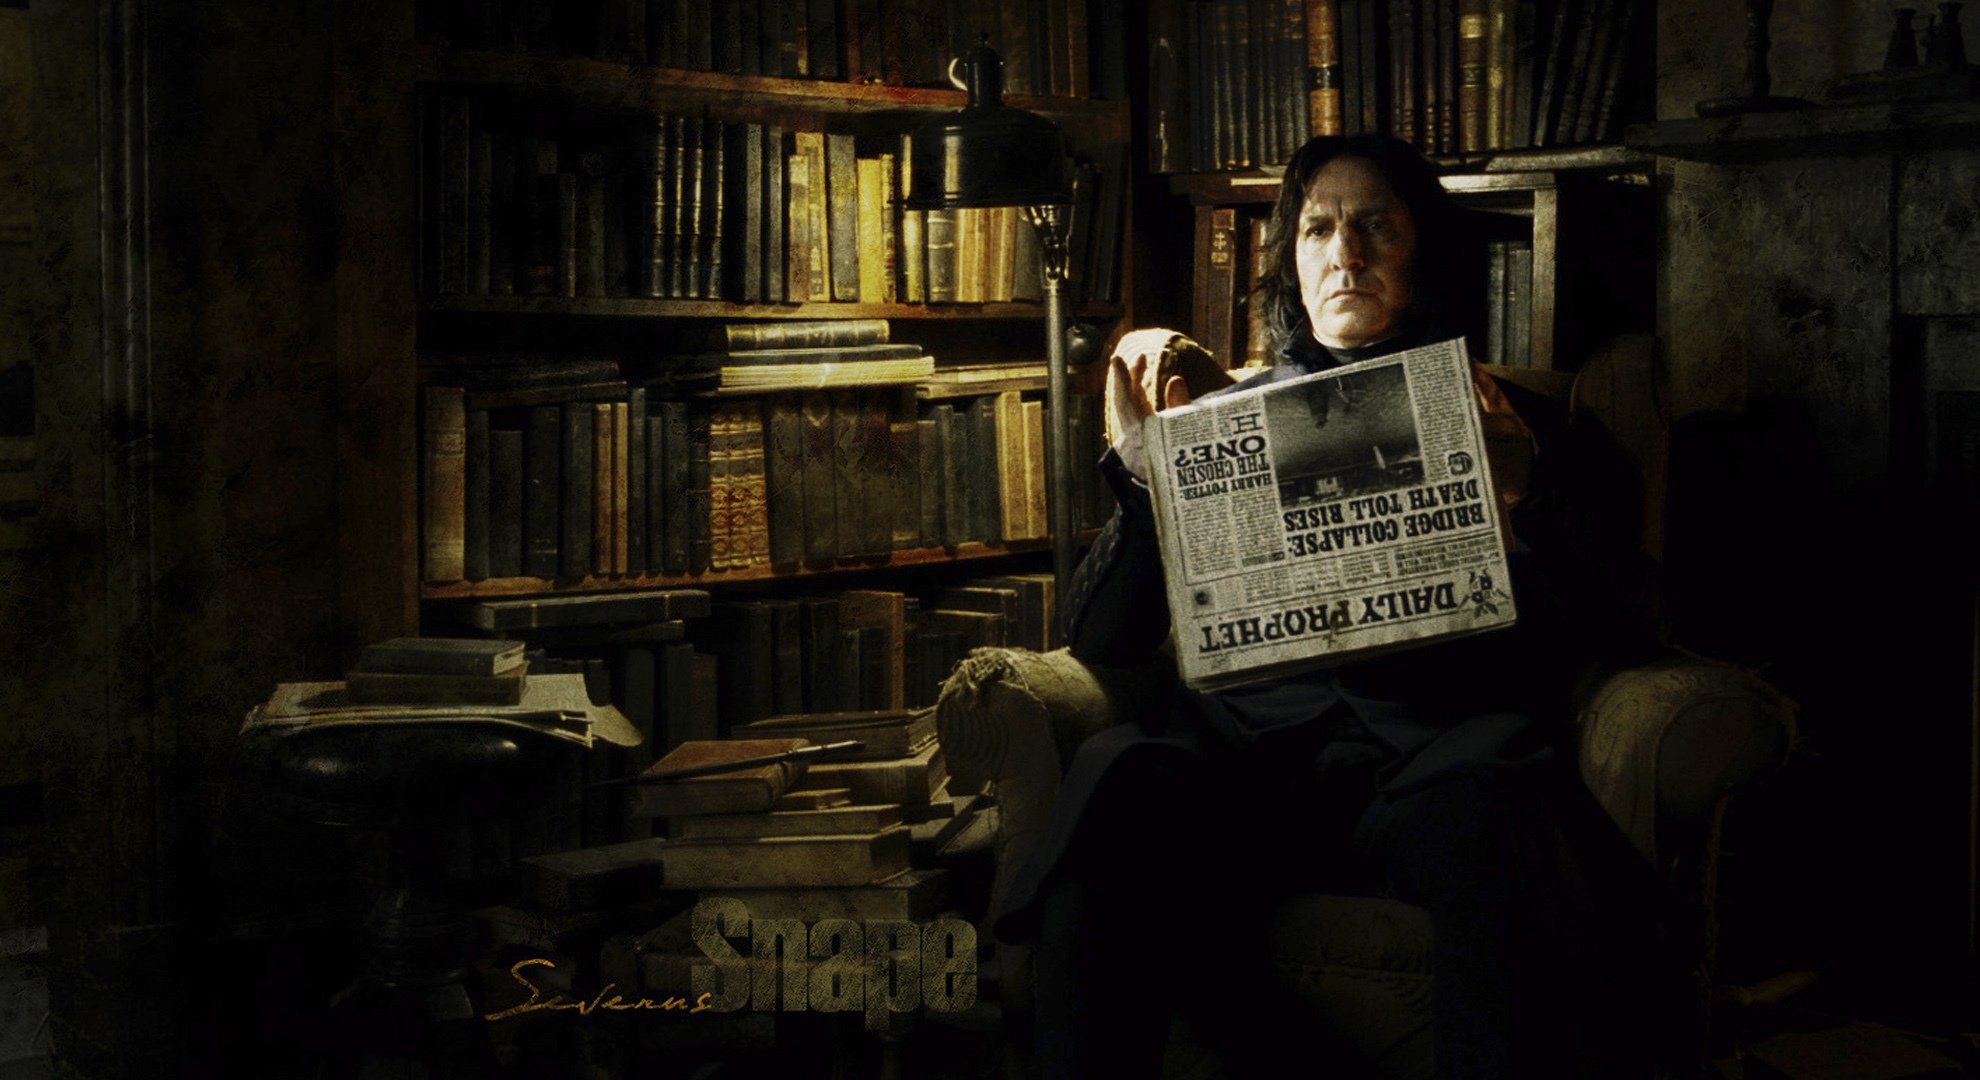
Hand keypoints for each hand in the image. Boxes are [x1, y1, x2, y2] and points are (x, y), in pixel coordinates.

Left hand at [1105, 331, 1192, 481]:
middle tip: (1140, 357)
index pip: (1127, 402)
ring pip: (1129, 410)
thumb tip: (1176, 379)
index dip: (1121, 380)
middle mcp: (1132, 438)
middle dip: (1131, 377)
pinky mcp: (1137, 445)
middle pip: (1126, 402)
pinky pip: (1134, 417)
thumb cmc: (1180, 467)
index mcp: (1141, 436)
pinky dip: (1139, 401)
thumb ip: (1179, 408)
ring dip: (1135, 387)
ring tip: (1142, 366)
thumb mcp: (1184, 434)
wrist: (1170, 499)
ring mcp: (1132, 442)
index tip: (1117, 360)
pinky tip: (1144, 391)